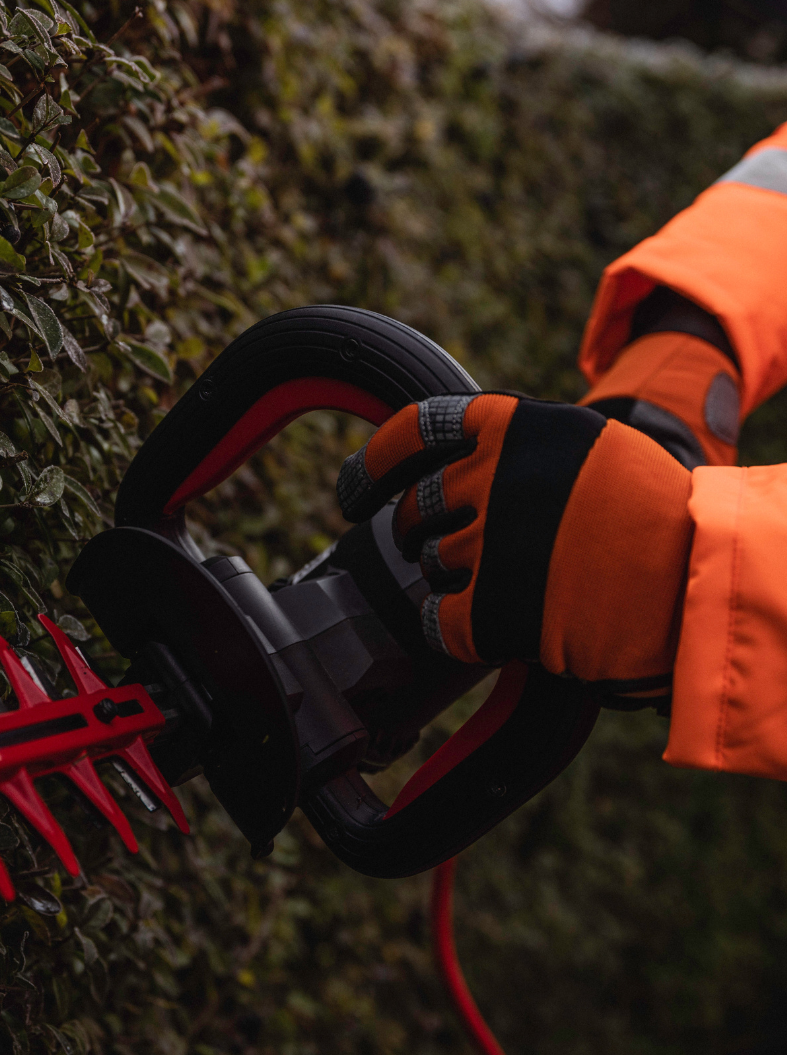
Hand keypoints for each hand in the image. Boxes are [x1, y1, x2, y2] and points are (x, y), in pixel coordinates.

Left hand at [337, 394, 694, 700]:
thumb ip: (521, 450)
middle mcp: (494, 478)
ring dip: (451, 577)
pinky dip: (445, 627)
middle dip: (417, 530)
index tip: (353, 491)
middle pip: (417, 507)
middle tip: (434, 548)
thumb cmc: (654, 515)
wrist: (701, 581)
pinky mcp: (494, 610)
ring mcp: (492, 544)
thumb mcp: (591, 448)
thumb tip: (450, 466)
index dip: (373, 463)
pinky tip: (477, 626)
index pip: (415, 429)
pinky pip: (433, 620)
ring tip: (505, 583)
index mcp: (517, 427)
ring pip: (430, 563)